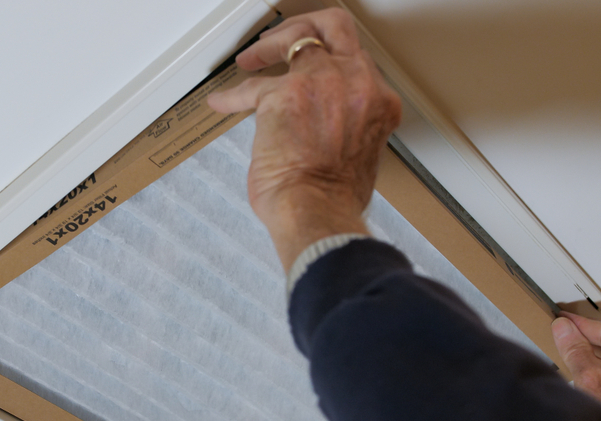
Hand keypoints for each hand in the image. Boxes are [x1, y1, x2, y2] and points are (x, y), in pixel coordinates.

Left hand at [207, 8, 401, 271]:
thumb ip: (349, 127)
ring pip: (295, 39)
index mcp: (378, 103)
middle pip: (335, 28)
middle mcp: (356, 83)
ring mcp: (320, 83)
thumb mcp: (360, 155)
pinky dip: (232, 95)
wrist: (317, 212)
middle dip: (306, 28)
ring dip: (267, 47)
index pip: (357, 65)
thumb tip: (326, 127)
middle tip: (285, 40)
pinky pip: (251, 86)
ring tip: (250, 59)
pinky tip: (222, 101)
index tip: (313, 71)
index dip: (330, 66)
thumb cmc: (334, 199)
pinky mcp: (282, 94)